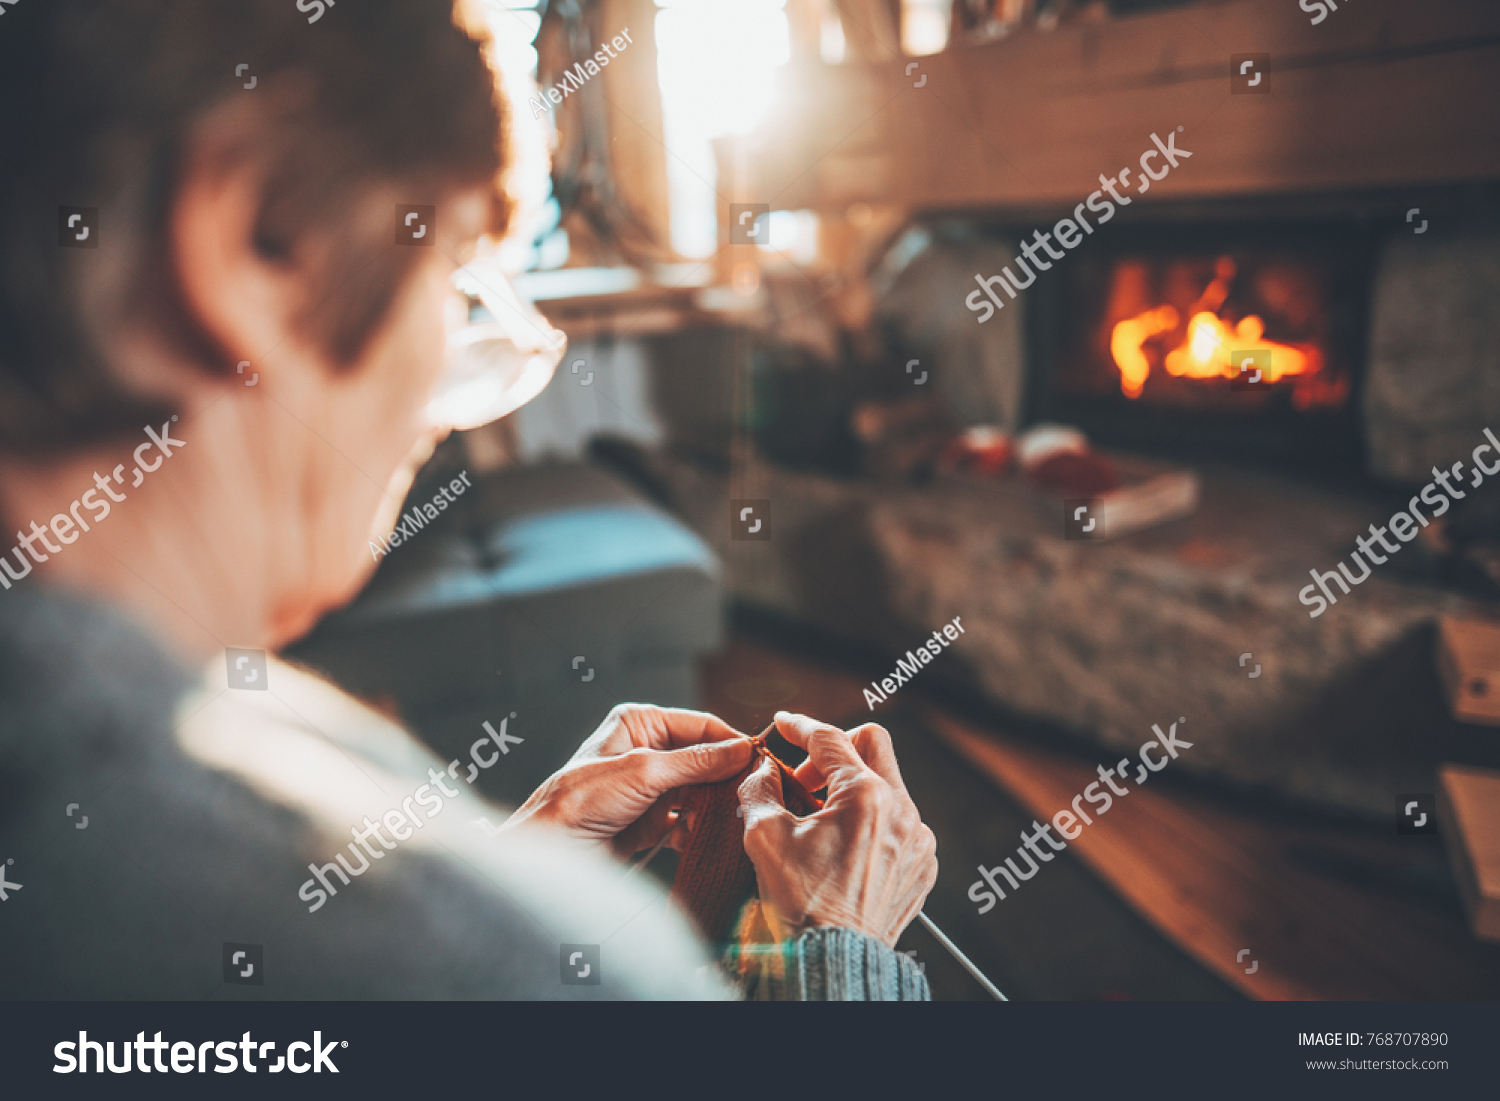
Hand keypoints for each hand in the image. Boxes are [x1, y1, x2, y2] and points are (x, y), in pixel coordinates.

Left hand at [503, 704, 752, 858]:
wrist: (553, 850)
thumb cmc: (580, 800)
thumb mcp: (643, 771)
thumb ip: (696, 761)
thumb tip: (741, 751)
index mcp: (641, 723)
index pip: (701, 726)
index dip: (731, 743)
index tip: (760, 760)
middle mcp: (648, 750)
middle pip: (705, 760)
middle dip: (727, 778)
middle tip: (753, 794)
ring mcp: (651, 787)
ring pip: (700, 791)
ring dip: (717, 806)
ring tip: (736, 818)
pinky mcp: (652, 819)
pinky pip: (689, 819)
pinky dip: (701, 828)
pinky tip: (711, 837)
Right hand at [738, 711, 937, 948]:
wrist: (835, 960)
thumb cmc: (803, 904)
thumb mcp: (764, 837)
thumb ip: (759, 789)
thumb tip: (763, 771)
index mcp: (866, 796)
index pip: (830, 739)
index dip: (800, 726)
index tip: (784, 725)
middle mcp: (902, 810)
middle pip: (872, 744)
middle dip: (835, 749)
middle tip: (806, 776)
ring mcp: (918, 838)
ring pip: (888, 786)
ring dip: (853, 789)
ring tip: (821, 820)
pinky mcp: (922, 864)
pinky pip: (900, 823)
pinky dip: (872, 823)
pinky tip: (844, 847)